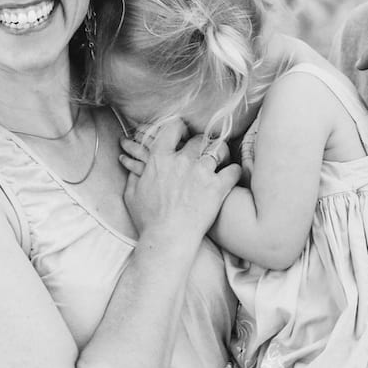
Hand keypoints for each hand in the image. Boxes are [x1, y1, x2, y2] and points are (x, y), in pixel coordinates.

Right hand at [119, 118, 239, 234]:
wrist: (166, 239)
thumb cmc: (148, 220)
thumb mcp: (132, 194)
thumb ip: (134, 175)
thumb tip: (132, 164)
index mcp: (160, 159)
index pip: (173, 128)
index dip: (180, 128)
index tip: (183, 133)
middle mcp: (181, 161)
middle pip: (199, 139)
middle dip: (202, 143)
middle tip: (204, 151)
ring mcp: (201, 173)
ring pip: (219, 150)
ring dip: (221, 154)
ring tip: (222, 160)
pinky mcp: (217, 188)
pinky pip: (234, 170)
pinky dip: (235, 171)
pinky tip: (232, 175)